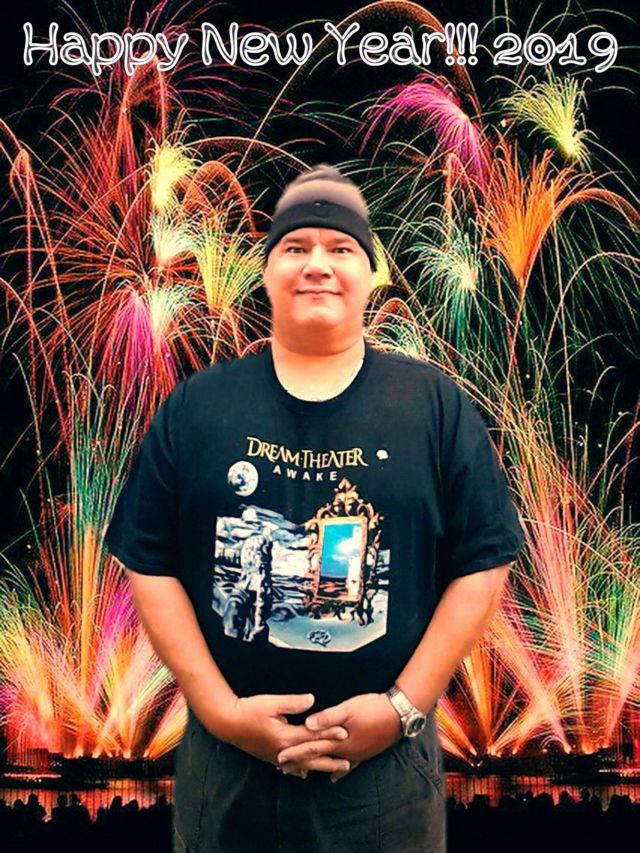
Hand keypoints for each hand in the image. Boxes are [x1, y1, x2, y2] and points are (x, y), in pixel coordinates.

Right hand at [214, 693, 349, 777]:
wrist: (227, 722)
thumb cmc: (249, 709)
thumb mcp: (272, 703)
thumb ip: (293, 703)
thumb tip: (312, 700)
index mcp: (285, 736)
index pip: (312, 735)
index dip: (329, 733)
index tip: (345, 732)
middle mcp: (282, 751)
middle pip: (310, 756)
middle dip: (330, 759)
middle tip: (348, 763)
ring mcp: (276, 756)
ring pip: (301, 765)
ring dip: (318, 767)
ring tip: (333, 771)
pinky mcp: (270, 756)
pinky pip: (289, 767)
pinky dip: (299, 770)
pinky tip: (305, 774)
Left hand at [276, 693, 401, 781]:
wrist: (399, 714)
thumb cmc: (372, 708)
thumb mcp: (348, 708)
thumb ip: (327, 717)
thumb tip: (307, 725)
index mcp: (339, 741)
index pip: (312, 748)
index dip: (295, 752)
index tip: (279, 757)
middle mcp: (346, 752)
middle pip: (319, 759)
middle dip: (301, 762)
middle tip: (283, 769)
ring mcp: (357, 754)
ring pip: (331, 763)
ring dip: (316, 766)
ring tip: (302, 772)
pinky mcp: (365, 752)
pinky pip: (349, 764)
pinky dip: (339, 770)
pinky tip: (335, 776)